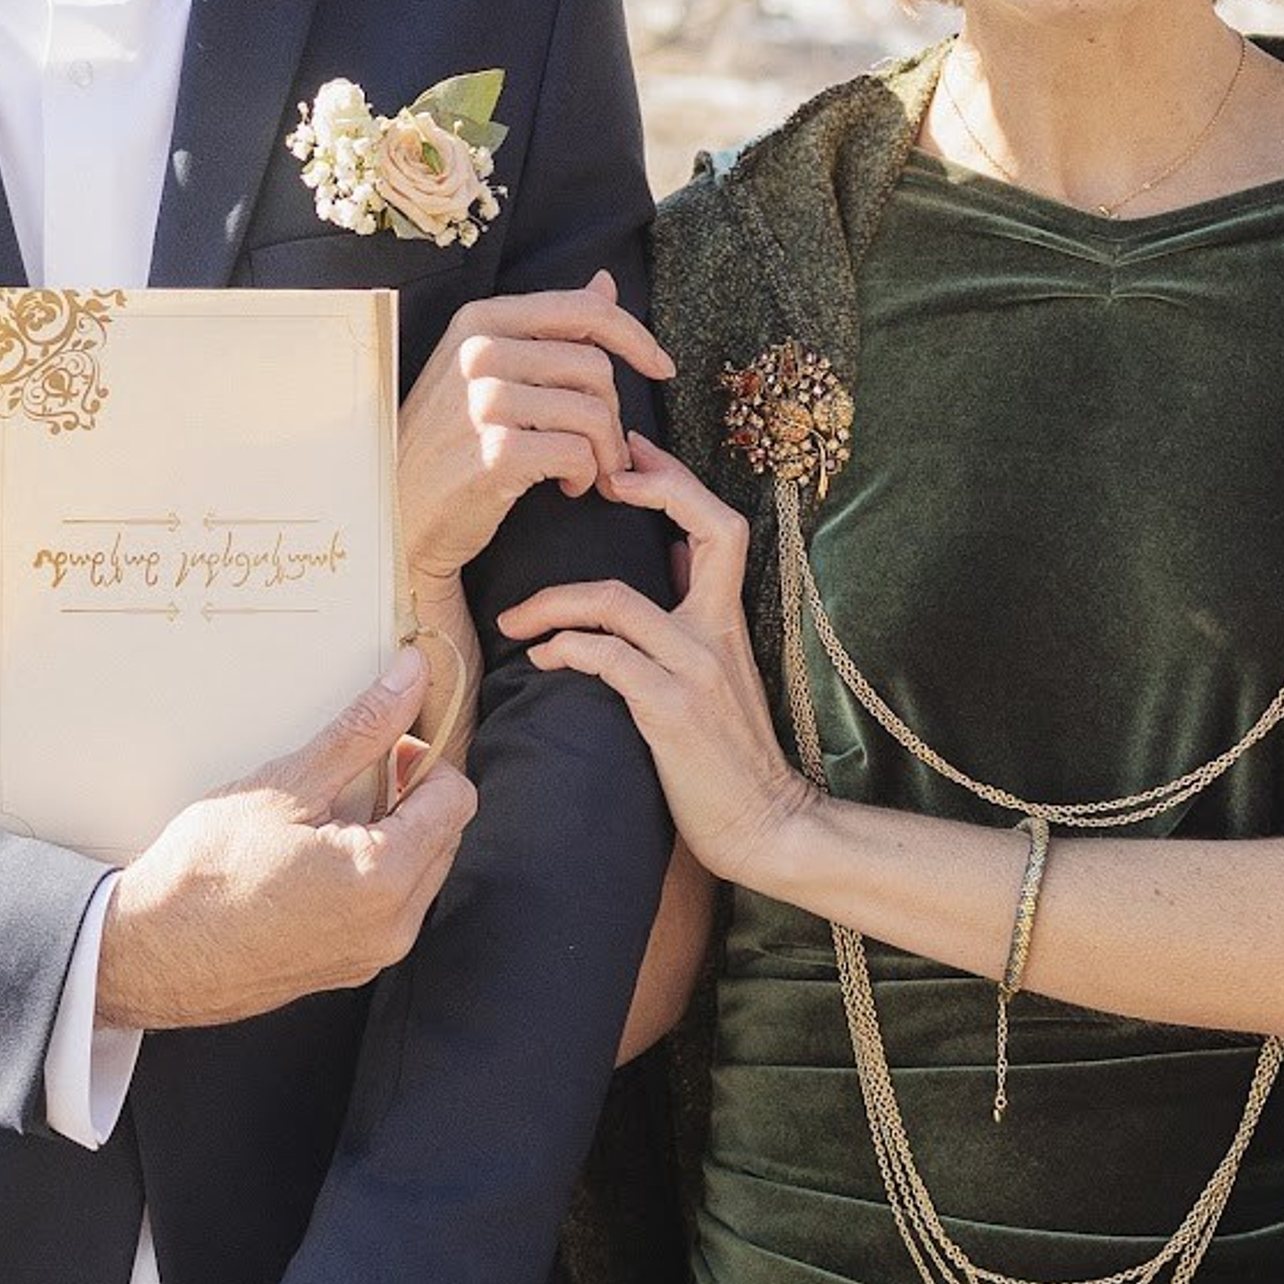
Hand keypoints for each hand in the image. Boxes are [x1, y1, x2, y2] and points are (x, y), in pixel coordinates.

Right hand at [96, 654, 476, 1030]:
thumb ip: (362, 731)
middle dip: (410, 798)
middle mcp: (393, 927)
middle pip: (444, 836)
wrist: (150, 954)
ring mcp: (373, 955)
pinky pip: (387, 908)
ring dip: (390, 836)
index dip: (424, 760)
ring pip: (417, 873)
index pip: (456, 798)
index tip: (379, 750)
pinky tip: (311, 861)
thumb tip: (412, 680)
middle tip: (345, 781)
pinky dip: (368, 874)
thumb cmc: (206, 872)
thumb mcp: (287, 785)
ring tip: (321, 823)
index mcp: (386, 878)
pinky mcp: (349, 968)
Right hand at [398, 271, 673, 580]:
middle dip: (614, 414)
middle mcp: (480, 351)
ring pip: (593, 412)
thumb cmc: (449, 440)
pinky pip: (578, 453)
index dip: (635, 336)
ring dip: (605, 452)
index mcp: (480, 320)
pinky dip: (586, 476)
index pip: (583, 309)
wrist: (398, 510)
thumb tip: (607, 281)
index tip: (661, 366)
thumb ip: (547, 327)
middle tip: (601, 448)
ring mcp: (483, 401)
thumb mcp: (488, 369)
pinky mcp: (494, 452)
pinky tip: (566, 488)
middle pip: (595, 366)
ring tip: (586, 472)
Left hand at [500, 435, 813, 888]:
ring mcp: (696, 670)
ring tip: (515, 619)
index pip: (722, 526)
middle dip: (654, 488)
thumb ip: (696, 614)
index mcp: (728, 620)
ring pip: (618, 601)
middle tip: (596, 481)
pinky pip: (605, 659)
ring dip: (555, 601)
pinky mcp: (670, 711)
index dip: (678, 481)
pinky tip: (540, 659)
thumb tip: (666, 560)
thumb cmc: (732, 753)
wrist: (768, 825)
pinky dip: (563, 649)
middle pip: (706, 528)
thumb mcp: (722, 672)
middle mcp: (717, 633)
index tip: (631, 458)